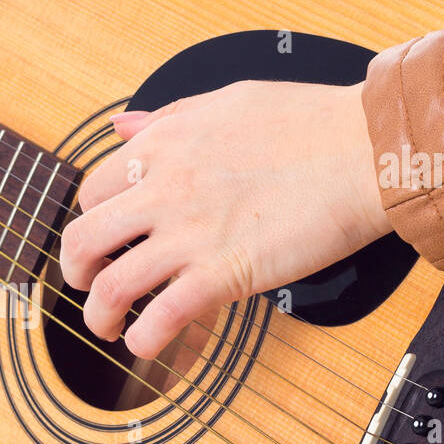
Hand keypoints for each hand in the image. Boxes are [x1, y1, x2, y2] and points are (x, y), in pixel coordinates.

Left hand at [59, 80, 390, 359]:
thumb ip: (169, 117)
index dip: (92, 219)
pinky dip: (145, 341)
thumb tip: (123, 125)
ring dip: (99, 317)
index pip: (93, 190)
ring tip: (111, 328)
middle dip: (75, 273)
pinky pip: (162, 319)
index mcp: (163, 145)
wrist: (368, 150)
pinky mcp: (223, 274)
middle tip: (90, 286)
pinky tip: (149, 344)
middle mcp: (164, 189)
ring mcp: (190, 234)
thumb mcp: (226, 99)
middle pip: (82, 240)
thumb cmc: (311, 124)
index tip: (107, 238)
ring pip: (111, 286)